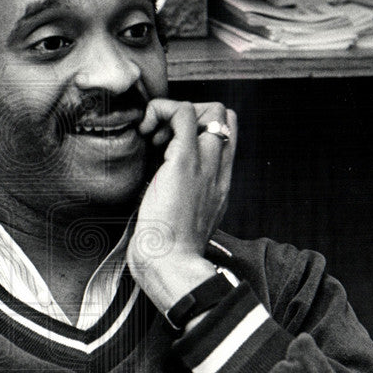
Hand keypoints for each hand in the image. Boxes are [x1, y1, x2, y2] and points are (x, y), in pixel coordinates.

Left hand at [126, 100, 236, 312]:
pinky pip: (182, 112)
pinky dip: (161, 111)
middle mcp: (219, 169)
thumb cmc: (169, 250)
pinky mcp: (184, 162)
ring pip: (211, 108)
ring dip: (176, 111)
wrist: (171, 264)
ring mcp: (206, 164)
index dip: (200, 127)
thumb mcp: (183, 220)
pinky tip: (145, 133)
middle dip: (192, 112)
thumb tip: (163, 187)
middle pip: (225, 115)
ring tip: (153, 137)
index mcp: (220, 183)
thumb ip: (184, 199)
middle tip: (161, 137)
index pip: (226, 136)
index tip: (169, 143)